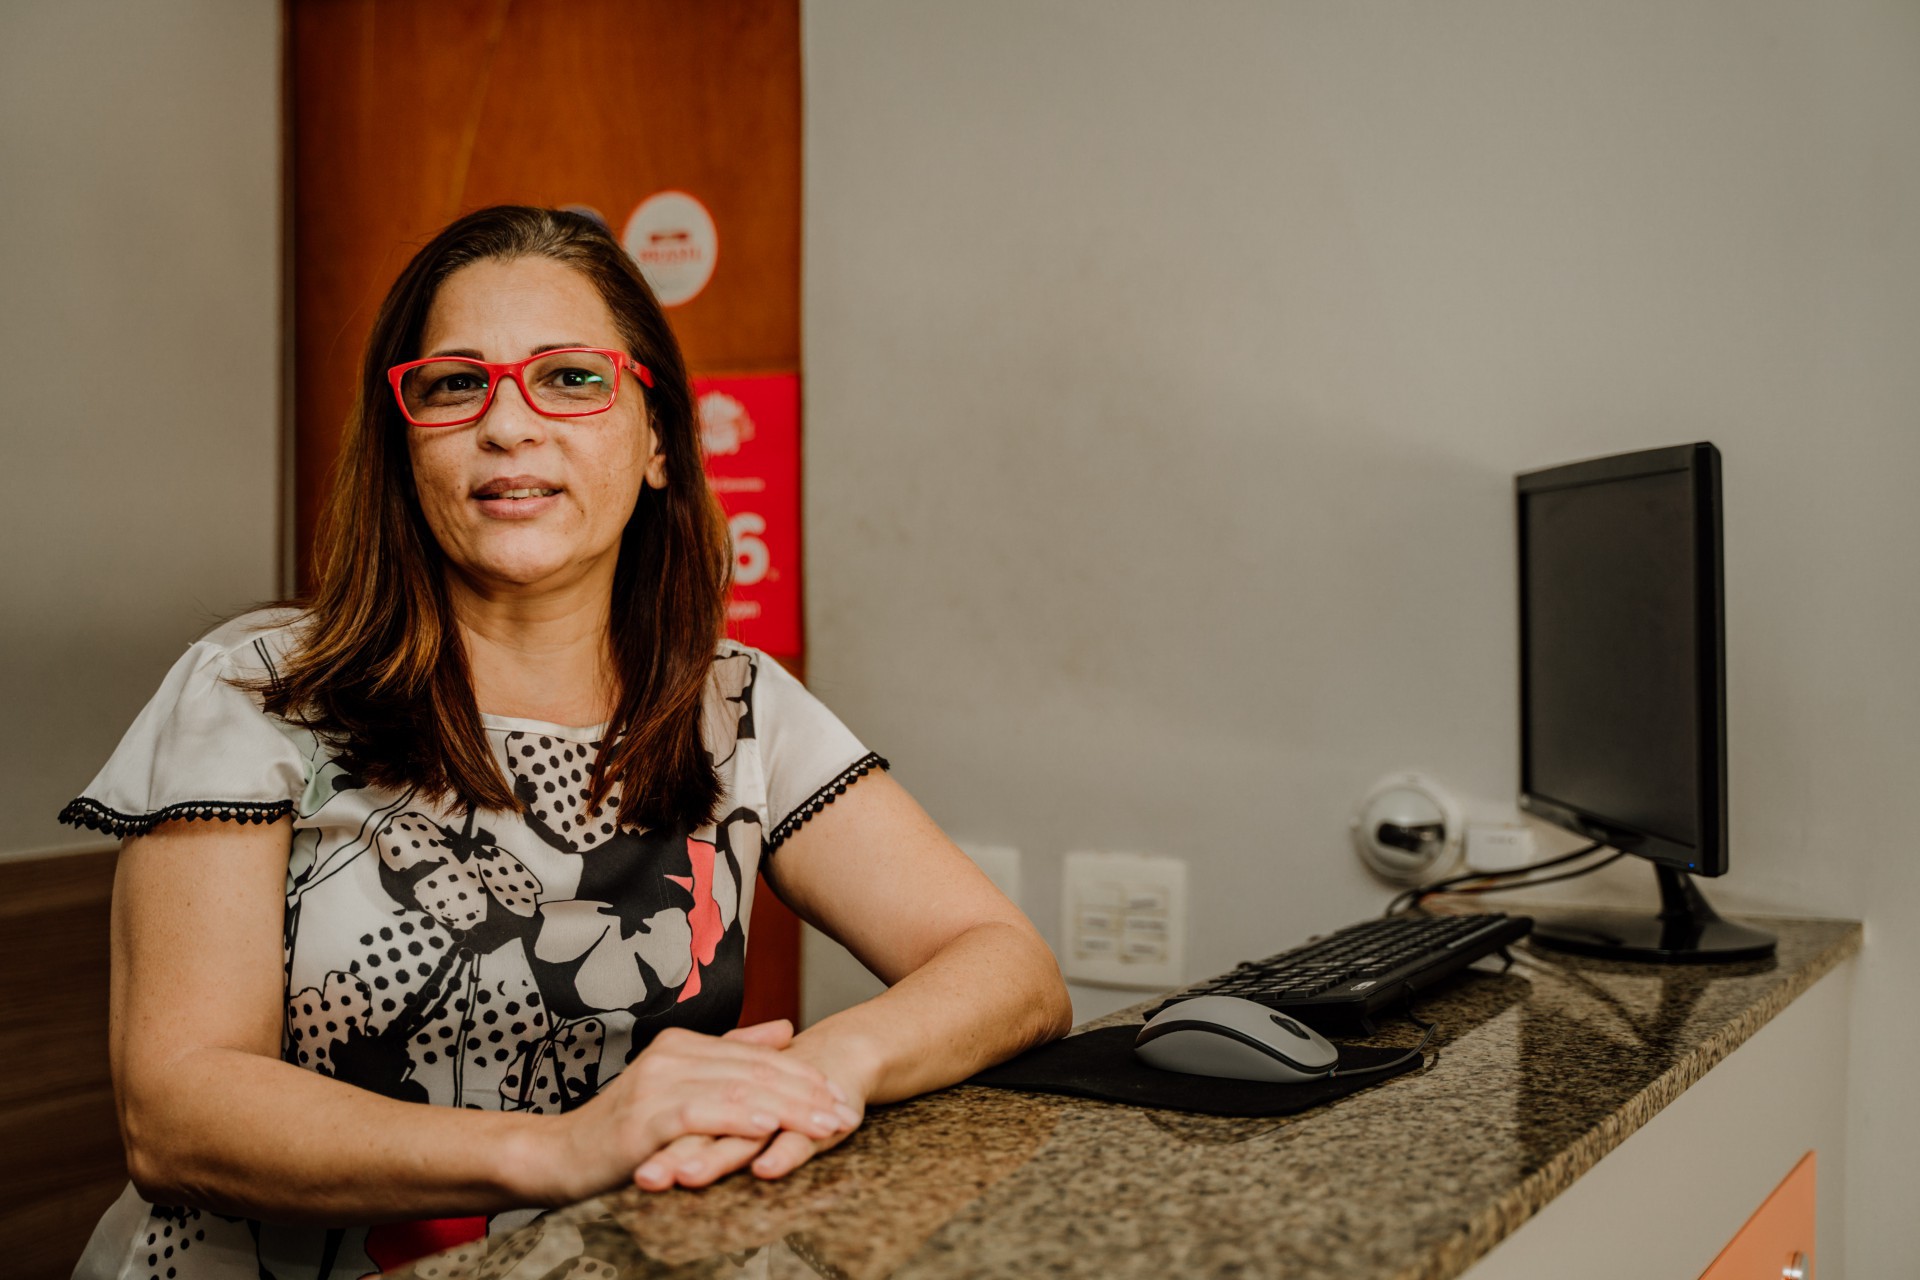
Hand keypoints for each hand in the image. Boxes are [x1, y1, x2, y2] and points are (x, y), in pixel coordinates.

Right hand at [540, 1020, 857, 1203]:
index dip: (804, 1074)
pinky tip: (770, 1128)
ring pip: (738, 1091)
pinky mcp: (646, 1117)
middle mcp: (673, 1055)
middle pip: (755, 1071)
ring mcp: (657, 1084)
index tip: (842, 1093)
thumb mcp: (682, 1086)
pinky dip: (739, 1120)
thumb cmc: (625, 1129)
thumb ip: (733, 1055)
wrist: (561, 1156)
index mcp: (685, 1044)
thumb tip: (787, 1029)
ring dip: (788, 1109)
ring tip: (825, 1124)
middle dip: (807, 1093)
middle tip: (846, 1111)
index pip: (758, 1057)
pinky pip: (703, 1114)